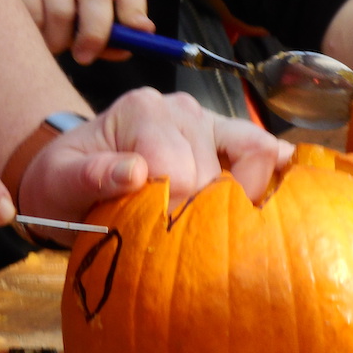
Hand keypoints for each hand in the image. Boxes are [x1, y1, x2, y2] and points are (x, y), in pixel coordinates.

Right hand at [0, 0, 155, 64]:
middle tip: (85, 58)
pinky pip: (33, 14)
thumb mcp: (84, 19)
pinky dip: (34, 33)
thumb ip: (110, 35)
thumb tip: (131, 45)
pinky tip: (29, 30)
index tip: (135, 37)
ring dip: (58, 40)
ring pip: (62, 11)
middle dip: (95, 33)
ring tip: (50, 43)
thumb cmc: (52, 10)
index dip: (134, 12)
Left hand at [16, 88, 294, 243]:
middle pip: (213, 170)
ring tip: (244, 230)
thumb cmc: (64, 180)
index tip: (157, 238)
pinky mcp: (227, 140)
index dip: (171, 211)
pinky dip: (277, 170)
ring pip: (250, 155)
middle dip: (202, 211)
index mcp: (143, 111)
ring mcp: (210, 122)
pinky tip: (293, 190)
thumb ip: (90, 176)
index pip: (177, 168)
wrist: (71, 173)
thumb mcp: (59, 181)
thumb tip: (133, 172)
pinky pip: (261, 150)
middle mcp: (182, 109)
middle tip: (184, 242)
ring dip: (247, 195)